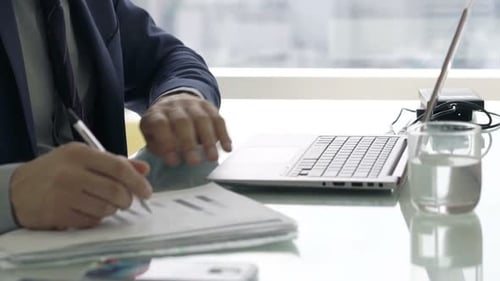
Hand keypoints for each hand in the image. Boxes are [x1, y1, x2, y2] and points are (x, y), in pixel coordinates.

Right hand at [10, 143, 152, 229]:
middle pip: (116, 191)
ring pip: (106, 208)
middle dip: (127, 200)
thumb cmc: (56, 170)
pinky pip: (92, 221)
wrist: (18, 189)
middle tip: (126, 201)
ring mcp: (64, 195)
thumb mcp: (82, 158)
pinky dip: (97, 218)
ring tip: (104, 203)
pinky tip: (88, 210)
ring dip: (112, 209)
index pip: (118, 168)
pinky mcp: (59, 214)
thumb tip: (144, 170)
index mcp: (80, 154)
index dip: (137, 182)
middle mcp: (72, 173)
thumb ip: (114, 162)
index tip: (147, 192)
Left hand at [140, 93, 231, 165]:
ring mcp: (192, 104)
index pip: (160, 124)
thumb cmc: (162, 127)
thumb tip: (173, 158)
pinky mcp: (208, 105)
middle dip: (189, 143)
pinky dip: (223, 134)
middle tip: (195, 162)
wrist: (174, 102)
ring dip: (209, 140)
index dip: (167, 142)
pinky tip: (226, 148)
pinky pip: (217, 119)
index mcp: (156, 114)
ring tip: (212, 158)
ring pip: (202, 119)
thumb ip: (158, 147)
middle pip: (182, 121)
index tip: (174, 161)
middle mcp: (174, 106)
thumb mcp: (151, 136)